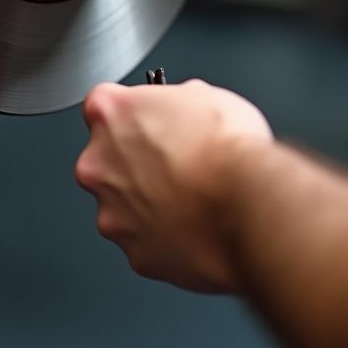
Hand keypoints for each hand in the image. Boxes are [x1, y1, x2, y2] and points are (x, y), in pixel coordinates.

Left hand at [75, 79, 271, 292]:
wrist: (250, 208)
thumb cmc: (228, 151)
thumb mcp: (203, 94)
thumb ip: (172, 101)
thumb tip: (180, 110)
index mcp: (109, 113)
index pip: (104, 106)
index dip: (133, 116)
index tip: (149, 123)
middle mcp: (97, 163)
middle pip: (106, 159)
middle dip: (134, 163)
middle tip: (174, 167)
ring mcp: (112, 212)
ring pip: (122, 205)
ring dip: (146, 204)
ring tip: (189, 202)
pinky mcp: (134, 254)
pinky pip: (145, 243)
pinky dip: (164, 239)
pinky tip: (194, 230)